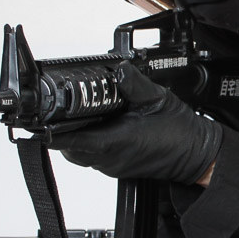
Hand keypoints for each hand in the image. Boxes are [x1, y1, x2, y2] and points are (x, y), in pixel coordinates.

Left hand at [50, 64, 221, 184]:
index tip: (41, 121)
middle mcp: (110, 159)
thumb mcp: (156, 98)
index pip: (72, 139)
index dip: (52, 130)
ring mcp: (113, 166)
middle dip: (61, 131)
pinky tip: (100, 126)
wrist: (197, 154)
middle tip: (60, 112)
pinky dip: (89, 141)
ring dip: (75, 137)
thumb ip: (133, 83)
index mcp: (116, 142)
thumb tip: (117, 70)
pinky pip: (93, 157)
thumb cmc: (180, 132)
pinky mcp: (118, 167)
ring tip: (82, 117)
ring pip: (79, 154)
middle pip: (69, 148)